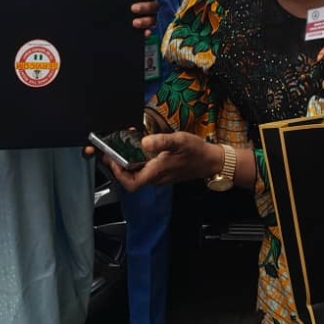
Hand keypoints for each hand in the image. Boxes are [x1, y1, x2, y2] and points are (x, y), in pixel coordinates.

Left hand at [106, 131, 221, 190]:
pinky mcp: (163, 171)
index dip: (118, 173)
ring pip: (137, 173)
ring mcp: (159, 176)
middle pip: (130, 178)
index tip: (112, 159)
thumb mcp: (179, 141)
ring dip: (127, 161)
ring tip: (123, 145)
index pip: (131, 182)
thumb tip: (144, 142)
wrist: (211, 160)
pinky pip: (145, 169)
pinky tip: (139, 146)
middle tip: (112, 150)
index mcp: (157, 172)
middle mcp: (156, 177)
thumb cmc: (197, 152)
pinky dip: (138, 159)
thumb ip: (161, 141)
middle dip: (118, 165)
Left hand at [117, 0, 158, 37]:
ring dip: (146, 21)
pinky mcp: (141, 28)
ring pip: (153, 20)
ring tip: (135, 22)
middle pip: (154, 7)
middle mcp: (149, 6)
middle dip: (145, 7)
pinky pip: (148, 31)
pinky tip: (145, 33)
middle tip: (134, 8)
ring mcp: (146, 17)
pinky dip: (148, 32)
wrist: (102, 1)